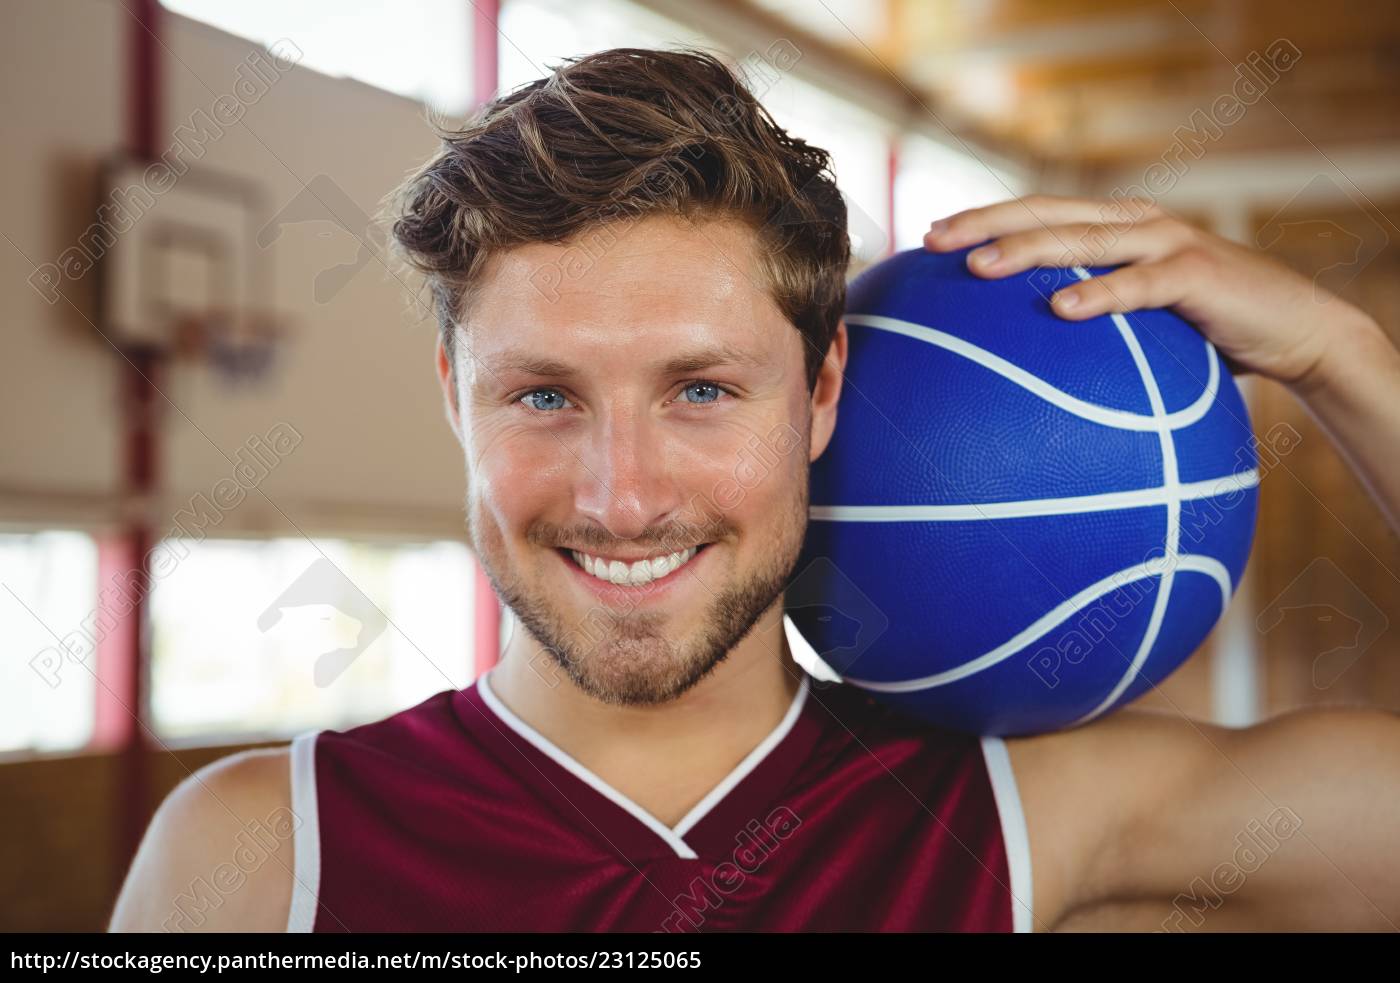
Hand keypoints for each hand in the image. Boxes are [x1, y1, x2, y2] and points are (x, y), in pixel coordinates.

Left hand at [923, 195, 1377, 390]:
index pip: (1036, 213)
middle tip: (932, 241)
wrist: (1293, 330)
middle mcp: (1134, 223)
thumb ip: (1088, 326)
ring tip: (978, 267)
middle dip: (985, 223)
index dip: (983, 218)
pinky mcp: (1197, 274)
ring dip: (1027, 249)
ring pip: (1083, 239)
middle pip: (1047, 213)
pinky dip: (1101, 295)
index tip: (927, 238)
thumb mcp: (1136, 324)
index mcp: (1113, 227)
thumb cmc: (1202, 333)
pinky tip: (1061, 310)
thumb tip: (1017, 367)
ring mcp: (1166, 243)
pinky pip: (1140, 284)